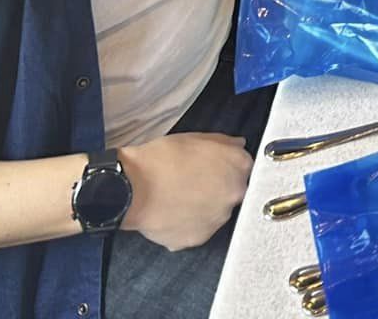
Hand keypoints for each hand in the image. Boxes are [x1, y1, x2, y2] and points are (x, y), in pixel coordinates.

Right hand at [118, 133, 251, 251]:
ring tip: (178, 197)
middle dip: (216, 189)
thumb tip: (238, 146)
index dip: (228, 168)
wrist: (132, 187)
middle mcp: (234, 195)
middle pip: (231, 193)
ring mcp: (217, 220)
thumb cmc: (162, 160)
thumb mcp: (197, 138)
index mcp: (238, 167)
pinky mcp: (197, 239)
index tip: (216, 170)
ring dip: (203, 208)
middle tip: (193, 183)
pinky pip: (196, 231)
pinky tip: (172, 212)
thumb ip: (226, 143)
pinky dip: (186, 224)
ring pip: (214, 213)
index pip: (245, 168)